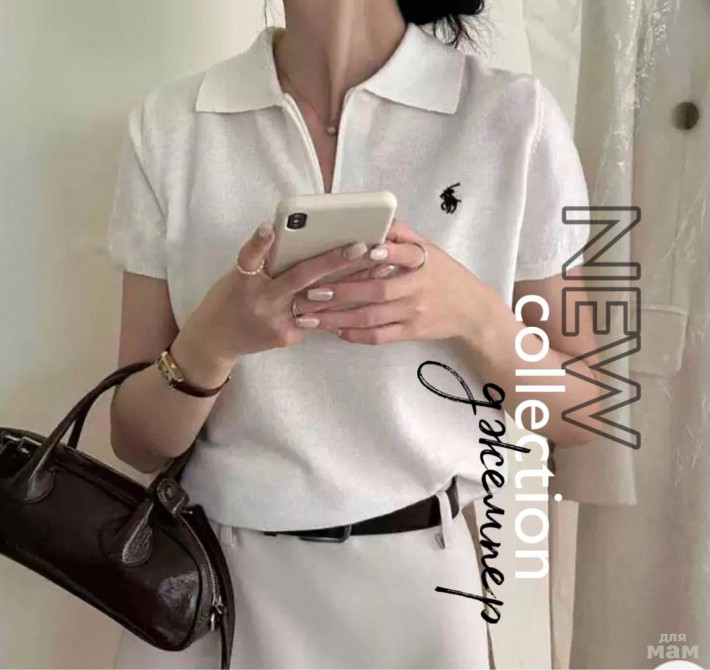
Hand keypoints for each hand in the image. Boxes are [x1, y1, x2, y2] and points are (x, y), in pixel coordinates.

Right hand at [181, 222, 370, 364]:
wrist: (215, 340)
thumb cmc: (230, 298)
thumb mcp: (238, 275)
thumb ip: (264, 261)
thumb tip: (293, 235)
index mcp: (244, 280)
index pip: (251, 257)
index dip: (260, 243)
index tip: (270, 228)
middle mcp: (261, 300)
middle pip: (299, 278)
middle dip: (332, 262)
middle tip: (360, 247)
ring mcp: (276, 322)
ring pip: (318, 300)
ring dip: (350, 283)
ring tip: (378, 268)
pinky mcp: (287, 337)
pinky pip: (316, 318)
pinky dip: (339, 304)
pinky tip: (366, 294)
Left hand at [291, 220, 496, 344]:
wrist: (471, 310)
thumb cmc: (443, 274)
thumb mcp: (430, 249)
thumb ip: (403, 236)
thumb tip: (376, 218)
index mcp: (423, 261)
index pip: (406, 254)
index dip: (388, 252)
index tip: (366, 249)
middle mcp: (418, 287)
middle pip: (377, 291)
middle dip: (342, 292)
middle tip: (311, 292)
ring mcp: (414, 313)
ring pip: (372, 317)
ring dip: (339, 317)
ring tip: (311, 316)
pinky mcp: (411, 333)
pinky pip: (380, 336)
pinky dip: (356, 335)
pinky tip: (335, 330)